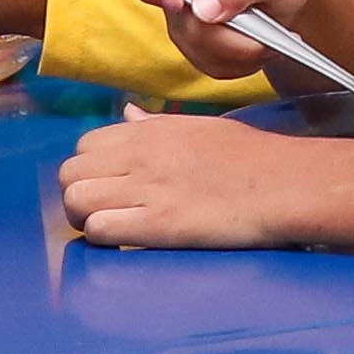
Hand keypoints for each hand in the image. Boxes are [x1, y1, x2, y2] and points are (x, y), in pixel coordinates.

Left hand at [59, 107, 320, 249]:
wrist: (284, 183)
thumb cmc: (250, 157)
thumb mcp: (198, 127)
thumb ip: (154, 124)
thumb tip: (127, 113)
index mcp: (148, 131)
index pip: (85, 145)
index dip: (92, 170)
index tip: (111, 187)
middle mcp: (139, 155)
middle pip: (70, 173)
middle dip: (80, 196)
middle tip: (107, 212)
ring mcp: (147, 188)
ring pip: (76, 200)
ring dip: (86, 219)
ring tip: (114, 228)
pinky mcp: (158, 223)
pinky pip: (100, 228)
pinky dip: (105, 239)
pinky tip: (127, 241)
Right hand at [119, 0, 318, 85]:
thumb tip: (201, 9)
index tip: (176, 2)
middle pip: (172, 16)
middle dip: (217, 33)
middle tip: (260, 32)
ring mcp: (188, 14)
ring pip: (190, 45)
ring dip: (234, 52)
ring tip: (270, 40)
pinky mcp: (200, 42)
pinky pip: (207, 63)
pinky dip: (237, 64)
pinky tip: (261, 50)